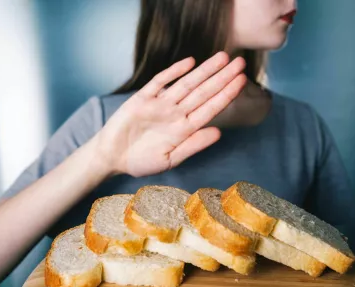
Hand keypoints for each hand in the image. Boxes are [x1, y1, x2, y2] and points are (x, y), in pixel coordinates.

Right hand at [96, 52, 246, 176]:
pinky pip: (160, 82)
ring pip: (186, 84)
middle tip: (240, 62)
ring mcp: (160, 104)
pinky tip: (190, 62)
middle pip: (203, 92)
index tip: (242, 82)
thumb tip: (219, 133)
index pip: (210, 108)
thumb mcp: (170, 159)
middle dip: (222, 77)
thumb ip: (193, 146)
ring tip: (222, 57)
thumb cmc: (141, 161)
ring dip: (204, 71)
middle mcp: (176, 113)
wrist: (112, 157)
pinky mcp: (142, 98)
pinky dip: (174, 72)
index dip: (226, 95)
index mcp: (184, 129)